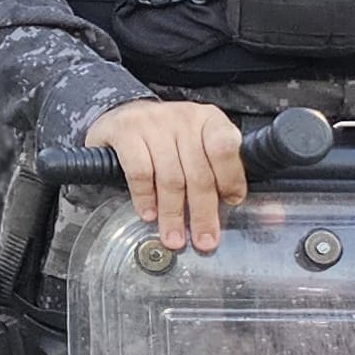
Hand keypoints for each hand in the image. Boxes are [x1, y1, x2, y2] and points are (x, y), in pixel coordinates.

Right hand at [82, 99, 247, 252]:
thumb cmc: (167, 137)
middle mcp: (183, 118)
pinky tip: (148, 214)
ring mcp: (153, 123)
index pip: (225, 148)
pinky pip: (140, 172)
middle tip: (204, 240)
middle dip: (202, 212)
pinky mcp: (126, 132)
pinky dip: (145, 198)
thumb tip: (227, 203)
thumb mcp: (197, 142)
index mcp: (208, 119)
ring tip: (173, 237)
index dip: (230, 178)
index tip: (231, 203)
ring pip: (170, 177)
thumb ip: (213, 166)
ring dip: (172, 214)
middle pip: (198, 172)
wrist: (124, 114)